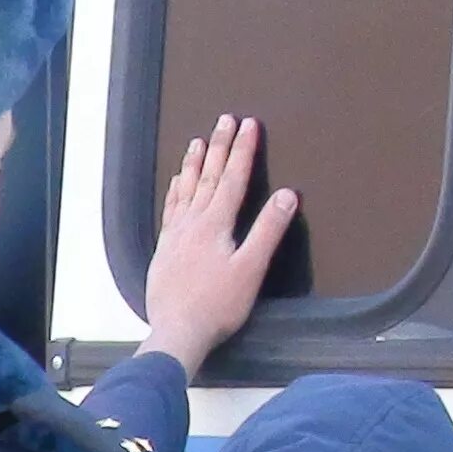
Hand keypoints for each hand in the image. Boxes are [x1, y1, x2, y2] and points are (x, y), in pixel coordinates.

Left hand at [142, 114, 294, 375]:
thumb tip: (288, 195)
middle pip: (209, 177)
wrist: (176, 332)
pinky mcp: (164, 250)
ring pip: (186, 190)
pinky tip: (176, 183)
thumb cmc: (217, 305)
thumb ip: (268, 230)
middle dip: (219, 147)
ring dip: (194, 164)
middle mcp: (192, 223)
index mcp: (215, 224)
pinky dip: (175, 191)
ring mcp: (175, 236)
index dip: (243, 150)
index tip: (249, 124)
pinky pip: (170, 210)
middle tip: (224, 119)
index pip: (233, 178)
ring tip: (197, 140)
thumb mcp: (251, 269)